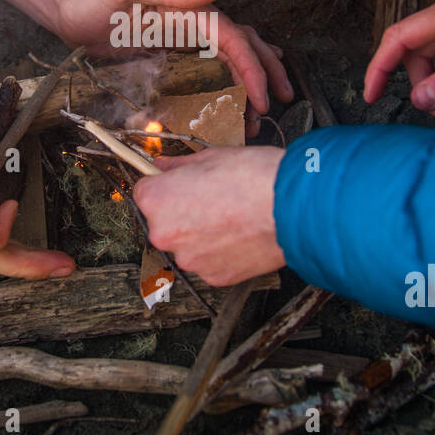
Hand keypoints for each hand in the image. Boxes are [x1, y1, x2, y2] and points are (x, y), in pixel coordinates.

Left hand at [52, 0, 294, 121]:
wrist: (68, 10)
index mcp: (187, 7)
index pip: (231, 36)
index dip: (251, 66)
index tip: (262, 96)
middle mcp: (191, 19)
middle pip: (242, 43)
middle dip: (266, 71)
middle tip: (278, 101)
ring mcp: (185, 35)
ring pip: (232, 55)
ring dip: (253, 78)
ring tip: (263, 108)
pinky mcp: (175, 49)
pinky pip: (211, 65)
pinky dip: (230, 80)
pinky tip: (239, 97)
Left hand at [134, 147, 285, 285]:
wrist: (291, 208)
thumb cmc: (252, 177)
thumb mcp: (210, 157)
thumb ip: (177, 165)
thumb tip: (162, 166)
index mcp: (156, 201)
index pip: (144, 191)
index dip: (165, 185)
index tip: (181, 183)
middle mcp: (164, 235)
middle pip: (164, 221)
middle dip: (182, 211)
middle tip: (213, 198)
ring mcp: (189, 260)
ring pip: (187, 244)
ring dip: (201, 233)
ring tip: (232, 217)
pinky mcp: (214, 277)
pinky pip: (209, 261)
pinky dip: (220, 251)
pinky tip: (240, 234)